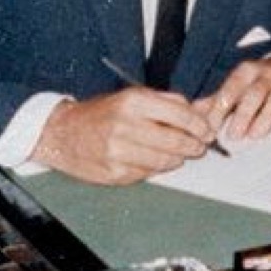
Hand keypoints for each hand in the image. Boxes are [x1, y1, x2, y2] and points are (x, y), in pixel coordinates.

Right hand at [31, 87, 217, 184]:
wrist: (62, 134)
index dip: (200, 126)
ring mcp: (119, 152)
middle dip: (194, 146)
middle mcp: (126, 126)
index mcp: (133, 102)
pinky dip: (156, 168)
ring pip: (165, 161)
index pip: (180, 115)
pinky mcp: (115, 173)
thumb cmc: (102, 113)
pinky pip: (148, 173)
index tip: (207, 131)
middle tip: (199, 146)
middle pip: (176, 141)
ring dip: (177, 159)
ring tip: (178, 154)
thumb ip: (169, 103)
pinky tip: (152, 160)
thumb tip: (204, 109)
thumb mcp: (133, 97)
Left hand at [199, 53, 270, 142]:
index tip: (211, 127)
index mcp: (248, 71)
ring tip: (255, 136)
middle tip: (233, 136)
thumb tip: (193, 112)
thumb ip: (218, 99)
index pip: (232, 87)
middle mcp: (268, 73)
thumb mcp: (240, 85)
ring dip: (266, 118)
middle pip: (255, 93)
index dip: (220, 108)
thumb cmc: (262, 81)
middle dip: (243, 115)